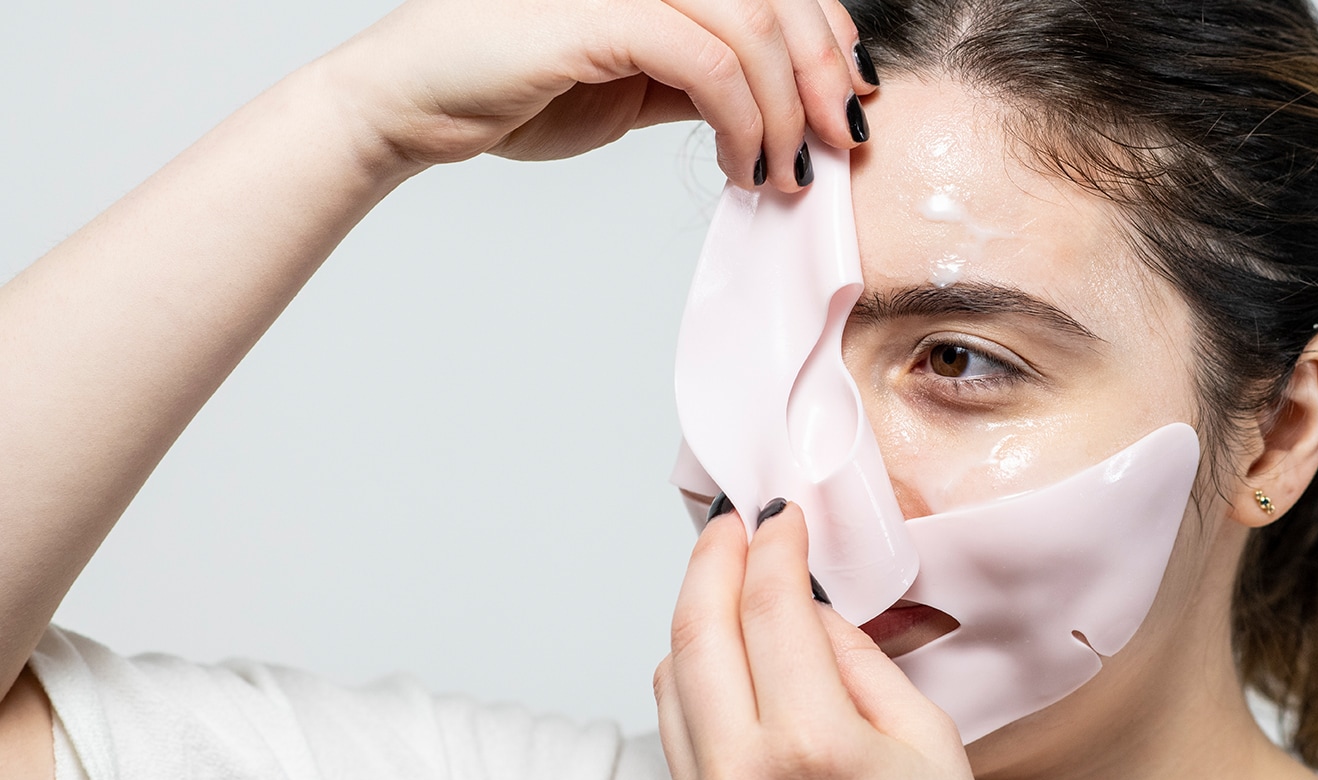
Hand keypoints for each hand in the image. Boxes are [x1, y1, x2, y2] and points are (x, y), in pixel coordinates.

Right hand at [318, 0, 876, 187]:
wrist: (410, 107)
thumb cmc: (513, 92)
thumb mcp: (636, 84)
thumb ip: (704, 78)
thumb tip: (782, 104)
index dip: (832, 33)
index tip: (852, 100)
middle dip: (828, 72)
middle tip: (841, 142)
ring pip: (754, 27)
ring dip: (788, 109)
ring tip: (785, 170)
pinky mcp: (598, 14)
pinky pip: (708, 61)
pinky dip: (744, 119)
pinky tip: (744, 163)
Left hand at [655, 502, 1007, 779]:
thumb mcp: (930, 741)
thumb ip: (858, 660)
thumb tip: (806, 605)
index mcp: (814, 746)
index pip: (769, 605)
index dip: (773, 542)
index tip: (783, 512)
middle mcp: (743, 776)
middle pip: (697, 628)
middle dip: (712, 556)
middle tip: (735, 520)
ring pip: (668, 672)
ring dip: (695, 610)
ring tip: (731, 575)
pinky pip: (673, 724)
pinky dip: (690, 669)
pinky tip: (726, 650)